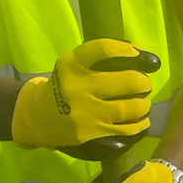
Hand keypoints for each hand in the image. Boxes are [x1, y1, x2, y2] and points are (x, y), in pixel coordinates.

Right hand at [11, 39, 157, 150]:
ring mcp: (86, 112)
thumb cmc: (65, 85)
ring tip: (141, 102)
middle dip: (143, 82)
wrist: (38, 117)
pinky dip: (140, 122)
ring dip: (144, 104)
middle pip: (129, 80)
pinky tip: (139, 119)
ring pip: (132, 107)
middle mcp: (79, 86)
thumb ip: (103, 56)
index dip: (128, 51)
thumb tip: (142, 54)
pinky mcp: (92, 132)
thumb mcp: (74, 64)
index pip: (105, 49)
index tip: (139, 56)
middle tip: (142, 84)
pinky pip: (127, 128)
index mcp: (73, 64)